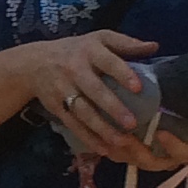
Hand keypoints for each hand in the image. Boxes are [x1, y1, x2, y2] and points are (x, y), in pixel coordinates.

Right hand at [2, 31, 160, 164]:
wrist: (34, 63)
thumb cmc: (76, 50)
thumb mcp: (98, 38)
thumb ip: (126, 43)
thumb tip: (154, 46)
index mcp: (89, 51)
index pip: (107, 62)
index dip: (122, 74)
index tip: (138, 88)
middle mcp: (74, 70)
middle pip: (94, 90)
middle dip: (112, 107)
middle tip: (132, 124)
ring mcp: (63, 90)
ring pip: (83, 112)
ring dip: (101, 128)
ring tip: (121, 142)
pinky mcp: (56, 107)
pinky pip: (73, 124)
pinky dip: (88, 137)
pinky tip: (104, 148)